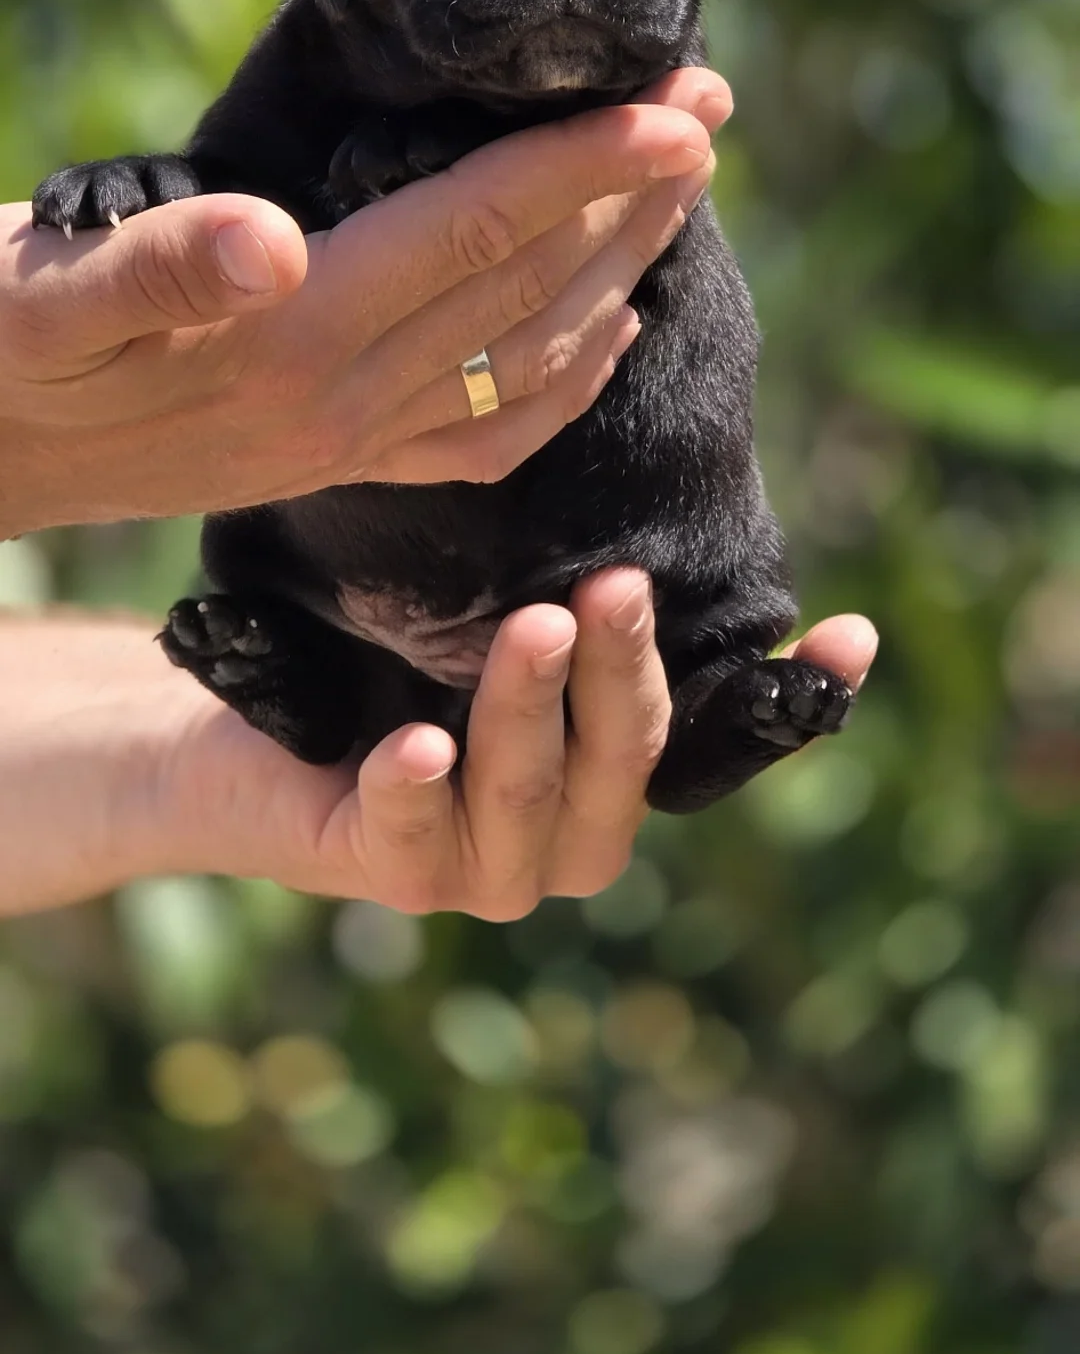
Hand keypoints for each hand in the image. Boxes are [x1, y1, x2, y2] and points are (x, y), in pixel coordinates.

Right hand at [0, 69, 727, 533]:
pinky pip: (485, 436)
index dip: (584, 168)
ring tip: (681, 189)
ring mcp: (341, 444)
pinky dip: (565, 384)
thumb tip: (270, 241)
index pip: (471, 233)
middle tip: (712, 109)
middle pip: (527, 292)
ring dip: (620, 271)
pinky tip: (609, 334)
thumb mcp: (40, 288)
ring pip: (527, 359)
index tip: (679, 110)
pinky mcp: (329, 463)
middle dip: (631, 199)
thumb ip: (159, 265)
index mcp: (284, 338)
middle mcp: (336, 403)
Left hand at [0, 594, 877, 918]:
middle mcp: (563, 833)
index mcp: (607, 771)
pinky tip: (414, 747)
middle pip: (624, 764)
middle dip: (626, 677)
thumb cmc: (378, 651)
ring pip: (527, 798)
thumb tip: (650, 479)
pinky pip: (408, 839)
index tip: (851, 635)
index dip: (795, 698)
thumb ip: (575, 590)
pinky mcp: (384, 874)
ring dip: (532, 714)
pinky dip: (416, 793)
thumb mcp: (484, 606)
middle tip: (622, 585)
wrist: (229, 726)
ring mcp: (479, 868)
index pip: (718, 738)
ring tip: (536, 625)